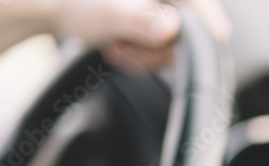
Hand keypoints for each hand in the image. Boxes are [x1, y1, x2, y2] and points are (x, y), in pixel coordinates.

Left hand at [56, 0, 230, 70]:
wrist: (50, 7)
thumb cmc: (78, 1)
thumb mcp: (112, 13)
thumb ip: (142, 20)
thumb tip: (171, 28)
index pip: (199, 3)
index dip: (210, 20)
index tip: (218, 37)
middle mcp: (163, 0)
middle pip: (187, 32)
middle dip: (157, 49)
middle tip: (126, 50)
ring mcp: (157, 14)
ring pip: (171, 47)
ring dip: (145, 57)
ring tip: (117, 47)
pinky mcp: (150, 28)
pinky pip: (158, 52)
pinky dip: (140, 58)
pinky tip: (118, 49)